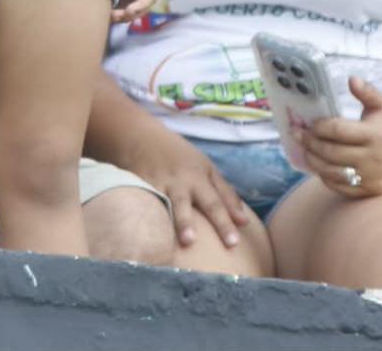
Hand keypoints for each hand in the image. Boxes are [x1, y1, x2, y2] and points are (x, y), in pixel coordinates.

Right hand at [121, 124, 254, 249]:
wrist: (144, 137)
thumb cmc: (182, 158)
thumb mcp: (207, 170)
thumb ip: (226, 196)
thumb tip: (245, 222)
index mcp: (198, 178)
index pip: (214, 204)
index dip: (224, 223)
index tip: (234, 243)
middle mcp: (178, 182)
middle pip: (185, 204)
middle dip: (188, 222)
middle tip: (192, 243)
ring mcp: (156, 184)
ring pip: (162, 203)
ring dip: (166, 219)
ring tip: (176, 239)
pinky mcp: (136, 185)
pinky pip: (140, 200)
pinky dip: (141, 211)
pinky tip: (141, 227)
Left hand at [301, 77, 381, 199]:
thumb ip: (367, 92)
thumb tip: (351, 79)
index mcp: (374, 134)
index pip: (338, 131)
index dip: (319, 127)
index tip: (309, 123)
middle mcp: (373, 157)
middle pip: (331, 152)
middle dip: (310, 143)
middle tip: (298, 135)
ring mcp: (371, 176)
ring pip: (333, 173)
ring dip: (314, 161)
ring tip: (305, 151)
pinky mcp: (370, 190)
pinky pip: (342, 188)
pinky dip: (327, 178)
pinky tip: (320, 166)